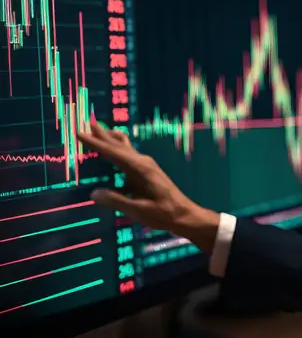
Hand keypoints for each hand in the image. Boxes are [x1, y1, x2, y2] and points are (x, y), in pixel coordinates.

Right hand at [77, 120, 217, 244]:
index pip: (113, 152)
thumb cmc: (163, 213)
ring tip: (98, 131)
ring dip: (111, 139)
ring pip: (125, 148)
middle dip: (103, 134)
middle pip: (119, 144)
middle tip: (88, 122)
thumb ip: (116, 201)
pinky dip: (117, 152)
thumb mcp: (138, 210)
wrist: (184, 215)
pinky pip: (128, 157)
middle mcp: (142, 162)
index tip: (80, 133)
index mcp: (140, 168)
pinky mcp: (147, 172)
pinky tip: (111, 157)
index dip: (95, 143)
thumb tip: (93, 194)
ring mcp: (146, 166)